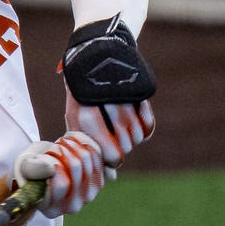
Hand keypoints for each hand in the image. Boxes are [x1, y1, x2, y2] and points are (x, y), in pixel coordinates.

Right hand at [11, 132, 104, 218]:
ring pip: (86, 157)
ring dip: (72, 144)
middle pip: (75, 167)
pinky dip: (84, 143)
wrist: (45, 167)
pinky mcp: (98, 183)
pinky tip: (72, 144)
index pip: (61, 184)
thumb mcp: (25, 168)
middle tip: (54, 147)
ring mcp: (88, 196)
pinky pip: (96, 154)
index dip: (54, 163)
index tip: (46, 155)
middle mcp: (71, 207)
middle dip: (62, 149)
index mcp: (51, 209)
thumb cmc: (31, 170)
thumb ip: (34, 169)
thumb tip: (51, 168)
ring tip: (61, 145)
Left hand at [61, 15, 156, 166]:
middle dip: (123, 148)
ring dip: (134, 138)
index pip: (103, 149)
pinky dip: (146, 127)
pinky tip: (138, 124)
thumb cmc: (84, 91)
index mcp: (82, 109)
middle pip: (124, 145)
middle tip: (120, 143)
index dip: (110, 158)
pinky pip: (148, 123)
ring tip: (127, 133)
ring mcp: (123, 94)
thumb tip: (111, 176)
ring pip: (137, 134)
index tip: (113, 158)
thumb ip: (89, 144)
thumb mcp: (76, 113)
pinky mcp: (139, 89)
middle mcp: (103, 102)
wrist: (97, 49)